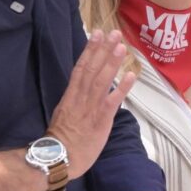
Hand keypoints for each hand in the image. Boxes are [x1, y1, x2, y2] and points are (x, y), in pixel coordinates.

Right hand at [47, 30, 135, 178]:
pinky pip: (113, 100)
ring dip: (112, 62)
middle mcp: (81, 97)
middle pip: (92, 68)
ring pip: (102, 79)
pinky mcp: (102, 119)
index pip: (81, 67)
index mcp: (70, 95)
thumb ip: (75, 102)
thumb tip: (83, 92)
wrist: (59, 158)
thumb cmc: (61, 140)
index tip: (96, 34)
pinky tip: (131, 74)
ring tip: (121, 46)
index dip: (89, 50)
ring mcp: (91, 107)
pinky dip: (122, 87)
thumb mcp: (64, 115)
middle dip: (103, 49)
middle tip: (113, 32)